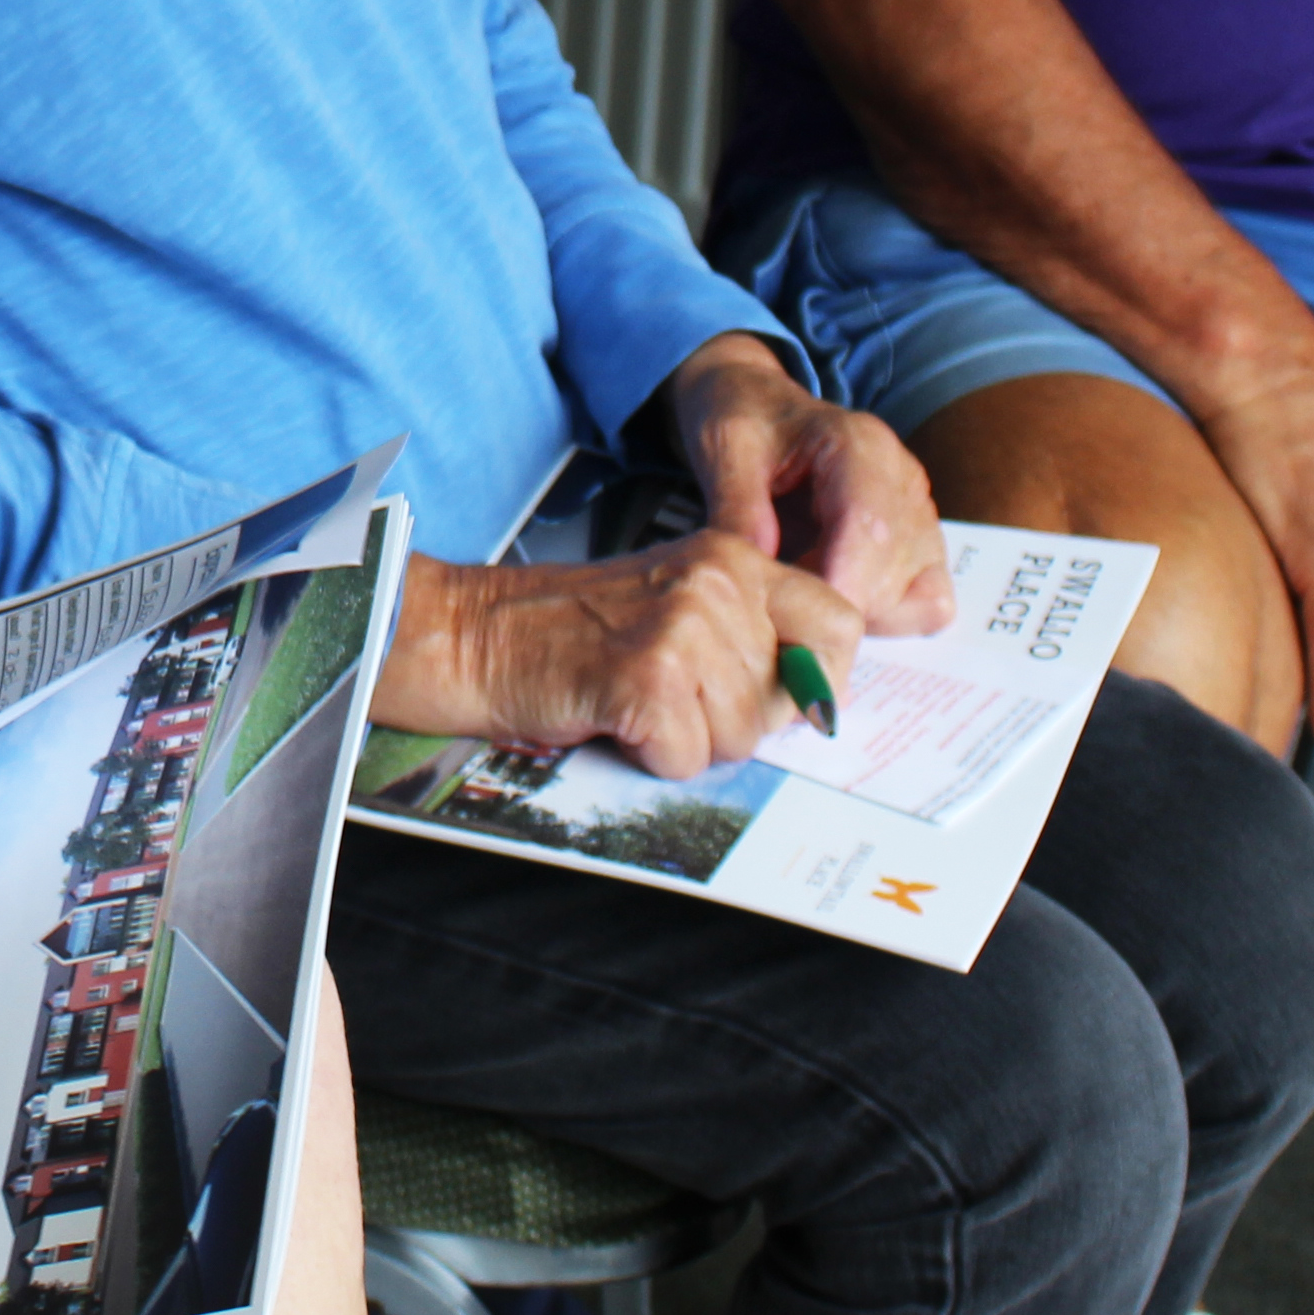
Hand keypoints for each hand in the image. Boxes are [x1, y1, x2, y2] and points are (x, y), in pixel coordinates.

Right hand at [381, 535, 862, 777]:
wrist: (473, 633)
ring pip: (740, 737)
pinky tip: (612, 714)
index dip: (819, 680)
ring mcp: (684, 627)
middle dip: (736, 721)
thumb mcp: (678, 602)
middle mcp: (719, 581)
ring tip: (635, 699)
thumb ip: (750, 633)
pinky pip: (688, 758)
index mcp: (733, 556)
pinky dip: (649, 756)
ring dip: (689, 740)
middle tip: (672, 695)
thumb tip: (819, 703)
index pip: (841, 624)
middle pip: (787, 700)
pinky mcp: (646, 678)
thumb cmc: (571, 630)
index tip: (779, 699)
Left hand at [660, 332, 953, 635]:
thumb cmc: (744, 419)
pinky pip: (928, 602)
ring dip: (859, 614)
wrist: (762, 403)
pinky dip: (886, 617)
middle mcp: (904, 479)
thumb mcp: (725, 451)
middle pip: (893, 574)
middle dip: (835, 606)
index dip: (835, 587)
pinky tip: (832, 595)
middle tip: (778, 601)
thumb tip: (752, 584)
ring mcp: (920, 513)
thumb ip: (738, 513)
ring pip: (919, 598)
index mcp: (860, 445)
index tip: (791, 617)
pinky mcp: (921, 542)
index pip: (869, 530)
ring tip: (802, 592)